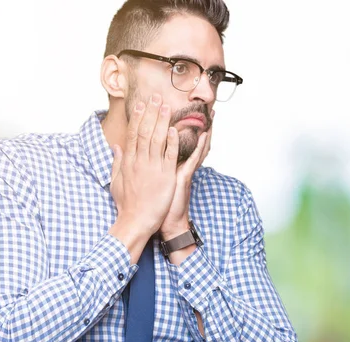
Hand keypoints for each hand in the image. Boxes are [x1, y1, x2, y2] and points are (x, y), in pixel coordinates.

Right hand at [109, 94, 177, 259]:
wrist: (136, 221)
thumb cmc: (127, 204)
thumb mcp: (116, 181)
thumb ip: (117, 162)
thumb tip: (116, 147)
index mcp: (128, 161)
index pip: (132, 133)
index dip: (138, 117)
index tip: (141, 104)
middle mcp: (139, 161)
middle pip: (144, 131)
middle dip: (150, 113)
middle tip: (156, 97)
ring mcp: (152, 168)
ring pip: (156, 139)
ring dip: (161, 121)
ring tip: (166, 106)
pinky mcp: (165, 176)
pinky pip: (169, 155)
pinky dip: (172, 141)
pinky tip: (175, 128)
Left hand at [159, 110, 213, 239]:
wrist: (161, 221)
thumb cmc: (155, 204)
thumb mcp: (151, 180)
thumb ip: (147, 164)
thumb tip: (138, 151)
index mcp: (171, 164)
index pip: (178, 142)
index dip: (183, 127)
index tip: (185, 113)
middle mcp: (180, 165)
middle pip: (193, 142)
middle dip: (202, 126)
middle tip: (209, 111)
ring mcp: (184, 171)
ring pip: (197, 148)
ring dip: (205, 132)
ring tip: (211, 118)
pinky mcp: (184, 177)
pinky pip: (193, 160)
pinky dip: (198, 148)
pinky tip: (202, 136)